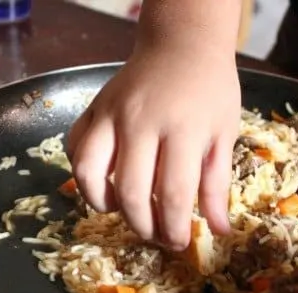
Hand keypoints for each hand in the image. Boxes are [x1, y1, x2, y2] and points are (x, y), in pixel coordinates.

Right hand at [67, 46, 239, 249]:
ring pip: (87, 172)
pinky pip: (74, 147)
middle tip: (152, 234)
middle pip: (131, 192)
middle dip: (141, 225)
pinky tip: (102, 179)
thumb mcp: (223, 135)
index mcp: (182, 129)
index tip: (178, 243)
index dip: (174, 228)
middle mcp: (140, 122)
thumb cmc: (209, 91)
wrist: (181, 45)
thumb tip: (218, 230)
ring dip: (100, 202)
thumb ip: (216, 184)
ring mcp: (110, 114)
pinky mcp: (92, 109)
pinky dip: (82, 173)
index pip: (173, 194)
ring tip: (120, 208)